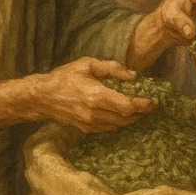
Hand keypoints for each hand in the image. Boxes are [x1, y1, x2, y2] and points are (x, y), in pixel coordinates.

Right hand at [30, 58, 156, 132]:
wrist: (42, 97)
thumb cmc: (64, 77)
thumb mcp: (87, 64)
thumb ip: (111, 68)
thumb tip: (132, 75)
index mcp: (96, 96)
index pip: (127, 105)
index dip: (143, 105)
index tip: (153, 102)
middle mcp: (95, 114)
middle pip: (126, 118)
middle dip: (140, 113)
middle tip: (150, 106)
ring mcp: (90, 124)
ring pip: (118, 126)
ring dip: (131, 119)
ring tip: (139, 110)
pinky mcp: (86, 130)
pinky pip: (109, 129)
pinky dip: (119, 123)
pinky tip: (123, 116)